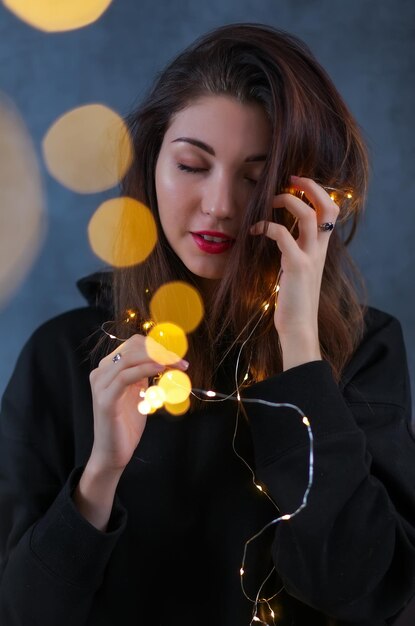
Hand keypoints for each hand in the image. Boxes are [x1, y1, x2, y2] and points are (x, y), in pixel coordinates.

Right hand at [88, 334, 188, 473]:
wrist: (113, 452)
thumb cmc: (127, 423)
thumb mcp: (139, 392)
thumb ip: (145, 374)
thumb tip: (165, 358)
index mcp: (108, 368)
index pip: (134, 344)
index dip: (157, 345)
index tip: (177, 354)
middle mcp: (101, 372)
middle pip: (132, 348)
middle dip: (160, 351)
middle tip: (181, 360)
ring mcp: (100, 385)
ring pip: (129, 359)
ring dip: (157, 359)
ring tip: (176, 365)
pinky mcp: (105, 399)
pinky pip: (125, 377)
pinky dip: (144, 369)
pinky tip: (160, 369)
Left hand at [250, 175, 339, 369]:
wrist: (298, 327)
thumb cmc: (294, 300)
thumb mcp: (297, 269)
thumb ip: (295, 250)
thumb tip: (281, 234)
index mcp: (321, 248)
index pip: (330, 210)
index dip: (317, 191)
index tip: (297, 183)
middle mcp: (320, 249)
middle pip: (328, 206)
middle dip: (311, 186)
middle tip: (291, 179)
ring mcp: (311, 257)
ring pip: (310, 215)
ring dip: (289, 201)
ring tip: (271, 201)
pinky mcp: (297, 266)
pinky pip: (284, 235)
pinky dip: (268, 226)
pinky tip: (254, 230)